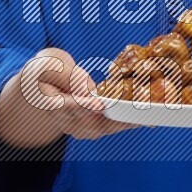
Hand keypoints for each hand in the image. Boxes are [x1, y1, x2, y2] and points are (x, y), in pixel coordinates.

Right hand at [0, 47, 140, 147]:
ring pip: (103, 128)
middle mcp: (63, 120)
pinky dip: (127, 124)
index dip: (83, 106)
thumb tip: (89, 92)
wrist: (42, 88)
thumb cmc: (47, 70)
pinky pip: (110, 127)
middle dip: (116, 118)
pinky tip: (147, 120)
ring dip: (126, 123)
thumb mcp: (51, 63)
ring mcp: (76, 128)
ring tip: (149, 118)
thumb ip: (68, 75)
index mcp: (49, 101)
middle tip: (136, 112)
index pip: (66, 106)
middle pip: (90, 122)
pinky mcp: (89, 129)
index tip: (99, 105)